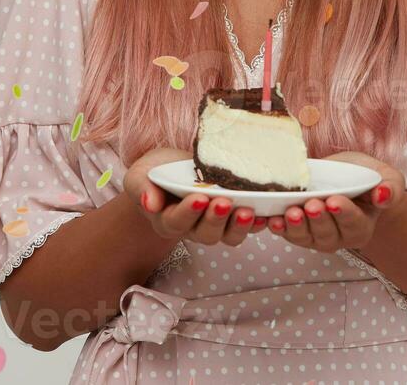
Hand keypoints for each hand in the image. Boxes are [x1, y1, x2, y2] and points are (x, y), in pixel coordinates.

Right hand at [123, 147, 268, 246]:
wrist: (173, 170)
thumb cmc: (156, 172)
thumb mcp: (140, 174)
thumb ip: (141, 188)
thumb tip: (148, 203)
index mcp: (167, 220)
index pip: (177, 221)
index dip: (188, 213)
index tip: (199, 198)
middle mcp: (192, 228)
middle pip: (205, 234)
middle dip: (216, 219)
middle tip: (224, 202)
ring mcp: (214, 225)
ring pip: (228, 236)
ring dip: (239, 226)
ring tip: (247, 211)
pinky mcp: (232, 218)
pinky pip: (246, 227)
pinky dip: (256, 223)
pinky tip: (265, 215)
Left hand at [268, 151, 404, 252]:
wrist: (347, 177)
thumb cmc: (369, 178)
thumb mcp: (388, 178)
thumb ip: (391, 188)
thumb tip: (383, 195)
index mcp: (362, 226)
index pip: (353, 222)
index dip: (343, 213)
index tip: (334, 200)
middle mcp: (339, 237)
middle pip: (327, 234)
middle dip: (317, 220)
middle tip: (311, 205)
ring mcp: (316, 236)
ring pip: (305, 237)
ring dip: (295, 226)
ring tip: (290, 212)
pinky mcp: (297, 230)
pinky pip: (286, 232)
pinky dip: (277, 226)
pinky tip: (270, 218)